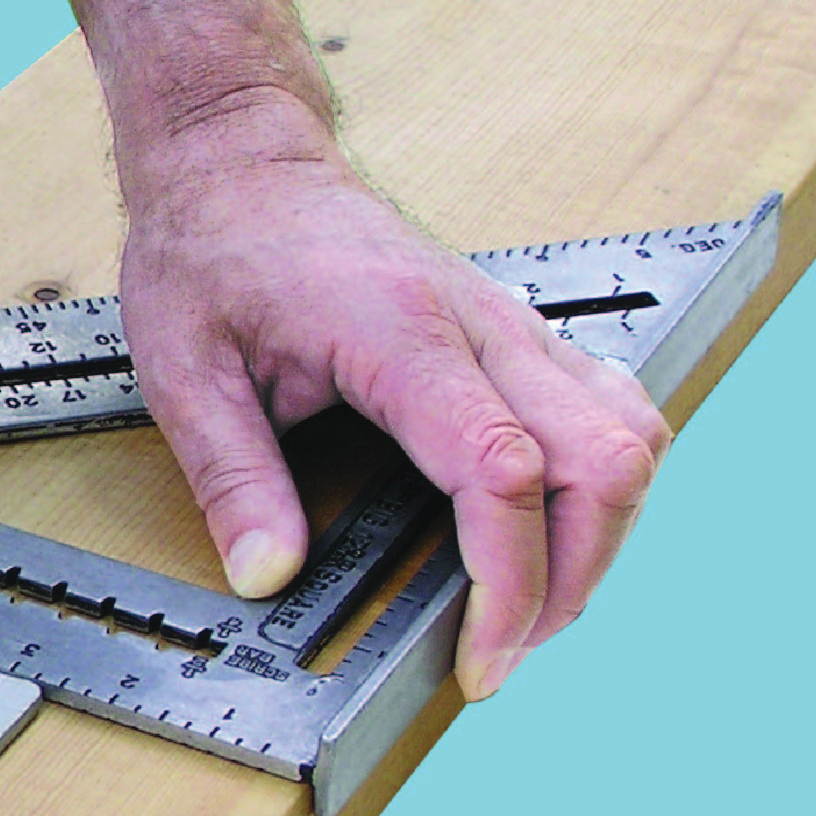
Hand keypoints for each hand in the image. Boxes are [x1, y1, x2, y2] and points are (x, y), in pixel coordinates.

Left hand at [116, 97, 672, 698]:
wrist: (241, 158)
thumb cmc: (212, 250)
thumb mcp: (184, 372)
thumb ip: (231, 479)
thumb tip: (265, 576)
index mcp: (401, 336)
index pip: (504, 471)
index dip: (511, 580)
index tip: (482, 657)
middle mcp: (481, 325)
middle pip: (602, 462)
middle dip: (573, 579)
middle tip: (504, 654)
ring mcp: (511, 322)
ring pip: (631, 433)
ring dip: (604, 534)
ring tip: (534, 607)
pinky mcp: (517, 329)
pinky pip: (610, 407)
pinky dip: (603, 483)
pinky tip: (553, 532)